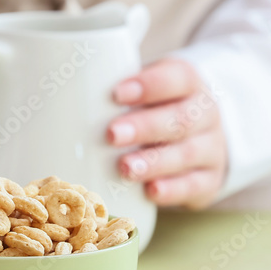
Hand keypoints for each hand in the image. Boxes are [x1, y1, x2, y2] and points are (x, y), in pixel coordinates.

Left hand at [107, 58, 226, 208]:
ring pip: (187, 154)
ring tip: (125, 168)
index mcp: (189, 84)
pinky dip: (172, 190)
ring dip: (154, 161)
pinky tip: (150, 191)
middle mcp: (205, 114)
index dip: (150, 85)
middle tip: (111, 134)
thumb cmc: (157, 109)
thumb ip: (118, 92)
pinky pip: (194, 185)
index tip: (117, 93)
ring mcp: (211, 149)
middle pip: (180, 119)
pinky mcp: (209, 180)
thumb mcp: (147, 91)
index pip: (177, 78)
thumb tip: (59, 95)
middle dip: (144, 127)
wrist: (203, 136)